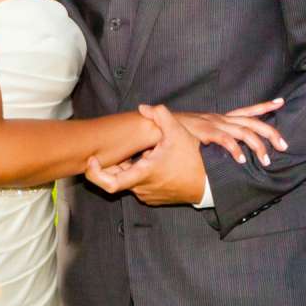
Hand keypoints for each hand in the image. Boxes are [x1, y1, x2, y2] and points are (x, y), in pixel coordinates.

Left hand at [86, 103, 205, 205]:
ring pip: (130, 180)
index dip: (95, 173)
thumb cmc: (194, 159)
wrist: (211, 183)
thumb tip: (143, 107)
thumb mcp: (178, 132)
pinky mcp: (156, 198)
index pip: (107, 183)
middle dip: (117, 162)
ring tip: (148, 152)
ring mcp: (149, 195)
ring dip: (132, 166)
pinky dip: (141, 173)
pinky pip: (141, 185)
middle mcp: (142, 189)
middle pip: (118, 177)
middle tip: (124, 148)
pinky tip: (154, 161)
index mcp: (142, 174)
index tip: (93, 161)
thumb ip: (160, 115)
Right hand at [175, 98, 286, 166]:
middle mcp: (221, 119)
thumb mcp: (198, 130)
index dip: (264, 106)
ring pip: (244, 133)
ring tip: (267, 161)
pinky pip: (225, 140)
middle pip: (253, 123)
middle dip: (271, 133)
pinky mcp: (205, 131)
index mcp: (221, 118)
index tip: (281, 102)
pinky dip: (235, 150)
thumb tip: (221, 146)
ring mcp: (214, 124)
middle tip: (285, 146)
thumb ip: (211, 136)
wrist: (156, 124)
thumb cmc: (177, 130)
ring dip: (258, 147)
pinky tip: (242, 161)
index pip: (247, 110)